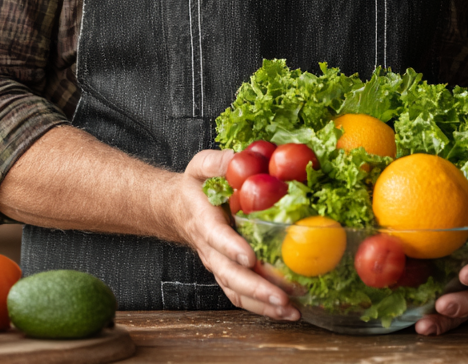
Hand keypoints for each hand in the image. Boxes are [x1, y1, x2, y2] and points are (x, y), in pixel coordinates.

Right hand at [174, 149, 300, 321]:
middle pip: (229, 274)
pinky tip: (286, 311)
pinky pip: (241, 295)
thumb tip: (238, 157)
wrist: (176, 209)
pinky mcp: (226, 273)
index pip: (216, 236)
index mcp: (203, 219)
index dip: (231, 247)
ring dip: (262, 304)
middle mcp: (209, 248)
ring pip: (235, 291)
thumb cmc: (193, 186)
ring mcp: (217, 264)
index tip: (250, 257)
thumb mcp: (201, 166)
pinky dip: (262, 307)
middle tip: (282, 296)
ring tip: (291, 310)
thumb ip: (218, 162)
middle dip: (256, 288)